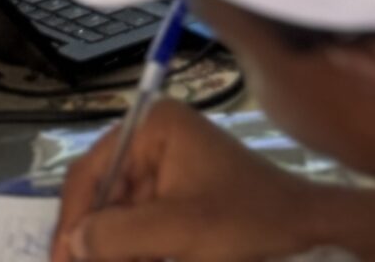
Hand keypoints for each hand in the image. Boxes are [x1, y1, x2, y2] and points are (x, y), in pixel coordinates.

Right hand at [54, 102, 332, 261]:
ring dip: (112, 250)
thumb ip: (118, 234)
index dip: (71, 221)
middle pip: (100, 196)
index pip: (90, 170)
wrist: (302, 229)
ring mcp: (165, 168)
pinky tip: (145, 259)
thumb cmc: (246, 219)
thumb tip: (74, 241)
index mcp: (156, 127)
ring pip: (115, 218)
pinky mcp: (175, 198)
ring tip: (132, 260)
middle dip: (92, 240)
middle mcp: (155, 139)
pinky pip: (137, 227)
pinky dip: (132, 250)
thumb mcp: (178, 229)